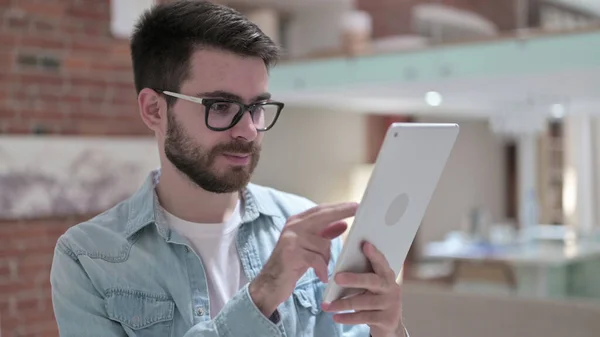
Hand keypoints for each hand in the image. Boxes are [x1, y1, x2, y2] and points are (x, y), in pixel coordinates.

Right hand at [249, 202, 357, 316]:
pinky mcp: (292, 254)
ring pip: (322, 244)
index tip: (355, 205)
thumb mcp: (309, 247)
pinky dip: (322, 269)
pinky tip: (322, 276)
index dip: (338, 207)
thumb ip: (324, 235)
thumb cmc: (292, 264)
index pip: (321, 210)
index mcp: (296, 222)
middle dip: (341, 212)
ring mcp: (291, 239)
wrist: (270, 283)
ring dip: (326, 258)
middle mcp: (293, 226)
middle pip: (322, 216)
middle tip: (357, 209)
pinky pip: (317, 259)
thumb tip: (342, 224)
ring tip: (320, 268)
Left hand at [322, 242, 404, 336]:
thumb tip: (339, 271)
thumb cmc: (374, 299)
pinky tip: (336, 318)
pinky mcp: (387, 320)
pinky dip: (347, 318)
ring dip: (343, 304)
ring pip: (363, 302)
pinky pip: (363, 318)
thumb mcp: (372, 287)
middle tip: (336, 278)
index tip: (365, 244)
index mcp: (387, 276)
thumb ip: (362, 276)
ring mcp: (390, 304)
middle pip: (371, 281)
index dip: (374, 254)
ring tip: (328, 306)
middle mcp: (391, 288)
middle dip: (353, 279)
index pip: (381, 262)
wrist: (389, 324)